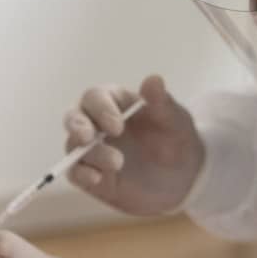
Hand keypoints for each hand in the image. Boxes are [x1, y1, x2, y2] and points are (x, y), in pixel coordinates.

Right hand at [64, 75, 203, 214]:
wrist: (183, 177)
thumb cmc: (175, 140)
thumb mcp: (175, 121)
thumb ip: (161, 102)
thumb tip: (153, 79)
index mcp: (112, 102)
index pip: (94, 97)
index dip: (101, 109)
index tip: (117, 126)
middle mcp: (95, 124)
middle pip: (73, 118)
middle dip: (77, 126)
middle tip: (88, 137)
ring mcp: (91, 150)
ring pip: (73, 146)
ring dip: (90, 154)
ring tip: (117, 163)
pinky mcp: (90, 175)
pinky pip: (75, 173)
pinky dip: (81, 174)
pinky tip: (96, 178)